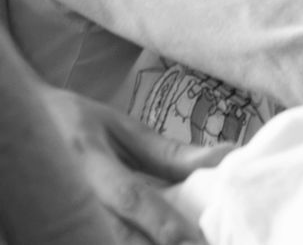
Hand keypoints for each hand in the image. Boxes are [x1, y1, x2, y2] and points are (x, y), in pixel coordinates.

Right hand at [42, 84, 231, 243]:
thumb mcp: (123, 128)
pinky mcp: (57, 233)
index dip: (162, 223)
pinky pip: (93, 242)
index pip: (130, 198)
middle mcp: (74, 196)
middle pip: (115, 237)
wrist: (18, 130)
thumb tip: (226, 158)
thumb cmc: (78, 124)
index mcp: (91, 161)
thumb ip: (171, 152)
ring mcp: (62, 219)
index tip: (193, 240)